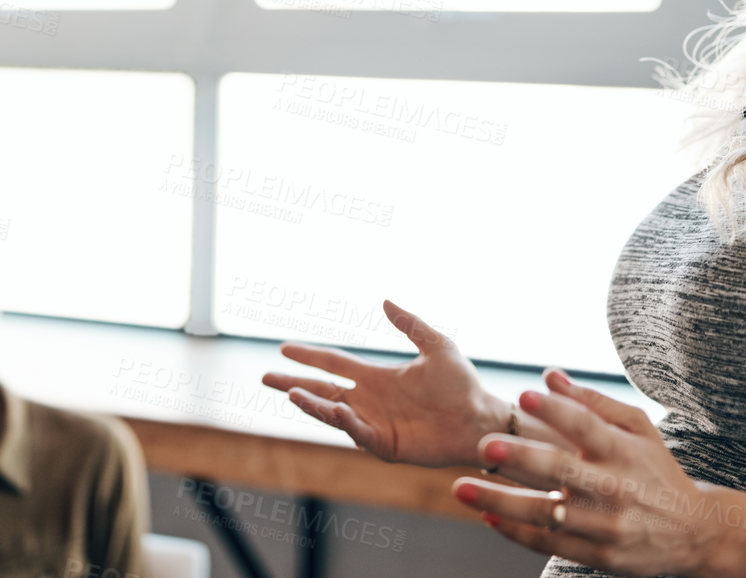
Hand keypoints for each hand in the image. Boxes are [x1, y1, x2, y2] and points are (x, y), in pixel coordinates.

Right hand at [260, 300, 508, 467]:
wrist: (480, 418)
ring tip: (291, 393)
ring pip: (333, 413)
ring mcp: (376, 424)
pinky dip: (346, 423)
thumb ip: (410, 324)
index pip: (334, 364)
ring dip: (312, 404)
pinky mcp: (386, 445)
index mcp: (378, 378)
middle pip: (323, 391)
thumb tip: (385, 300)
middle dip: (293, 385)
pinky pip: (359, 434)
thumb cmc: (461, 384)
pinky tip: (338, 410)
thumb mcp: (437, 345)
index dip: (309, 356)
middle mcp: (370, 400)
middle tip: (265, 378)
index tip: (283, 348)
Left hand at [450, 369, 745, 577]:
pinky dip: (516, 532)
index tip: (524, 394)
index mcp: (624, 452)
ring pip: (547, 513)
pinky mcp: (598, 554)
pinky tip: (487, 515)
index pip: (588, 427)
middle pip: (562, 471)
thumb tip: (548, 375)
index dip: (557, 411)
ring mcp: (605, 525)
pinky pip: (550, 543)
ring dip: (502, 501)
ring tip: (462, 488)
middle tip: (485, 444)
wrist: (696, 533)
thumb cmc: (657, 470)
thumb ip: (593, 402)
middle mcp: (615, 488)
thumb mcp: (639, 429)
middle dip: (521, 458)